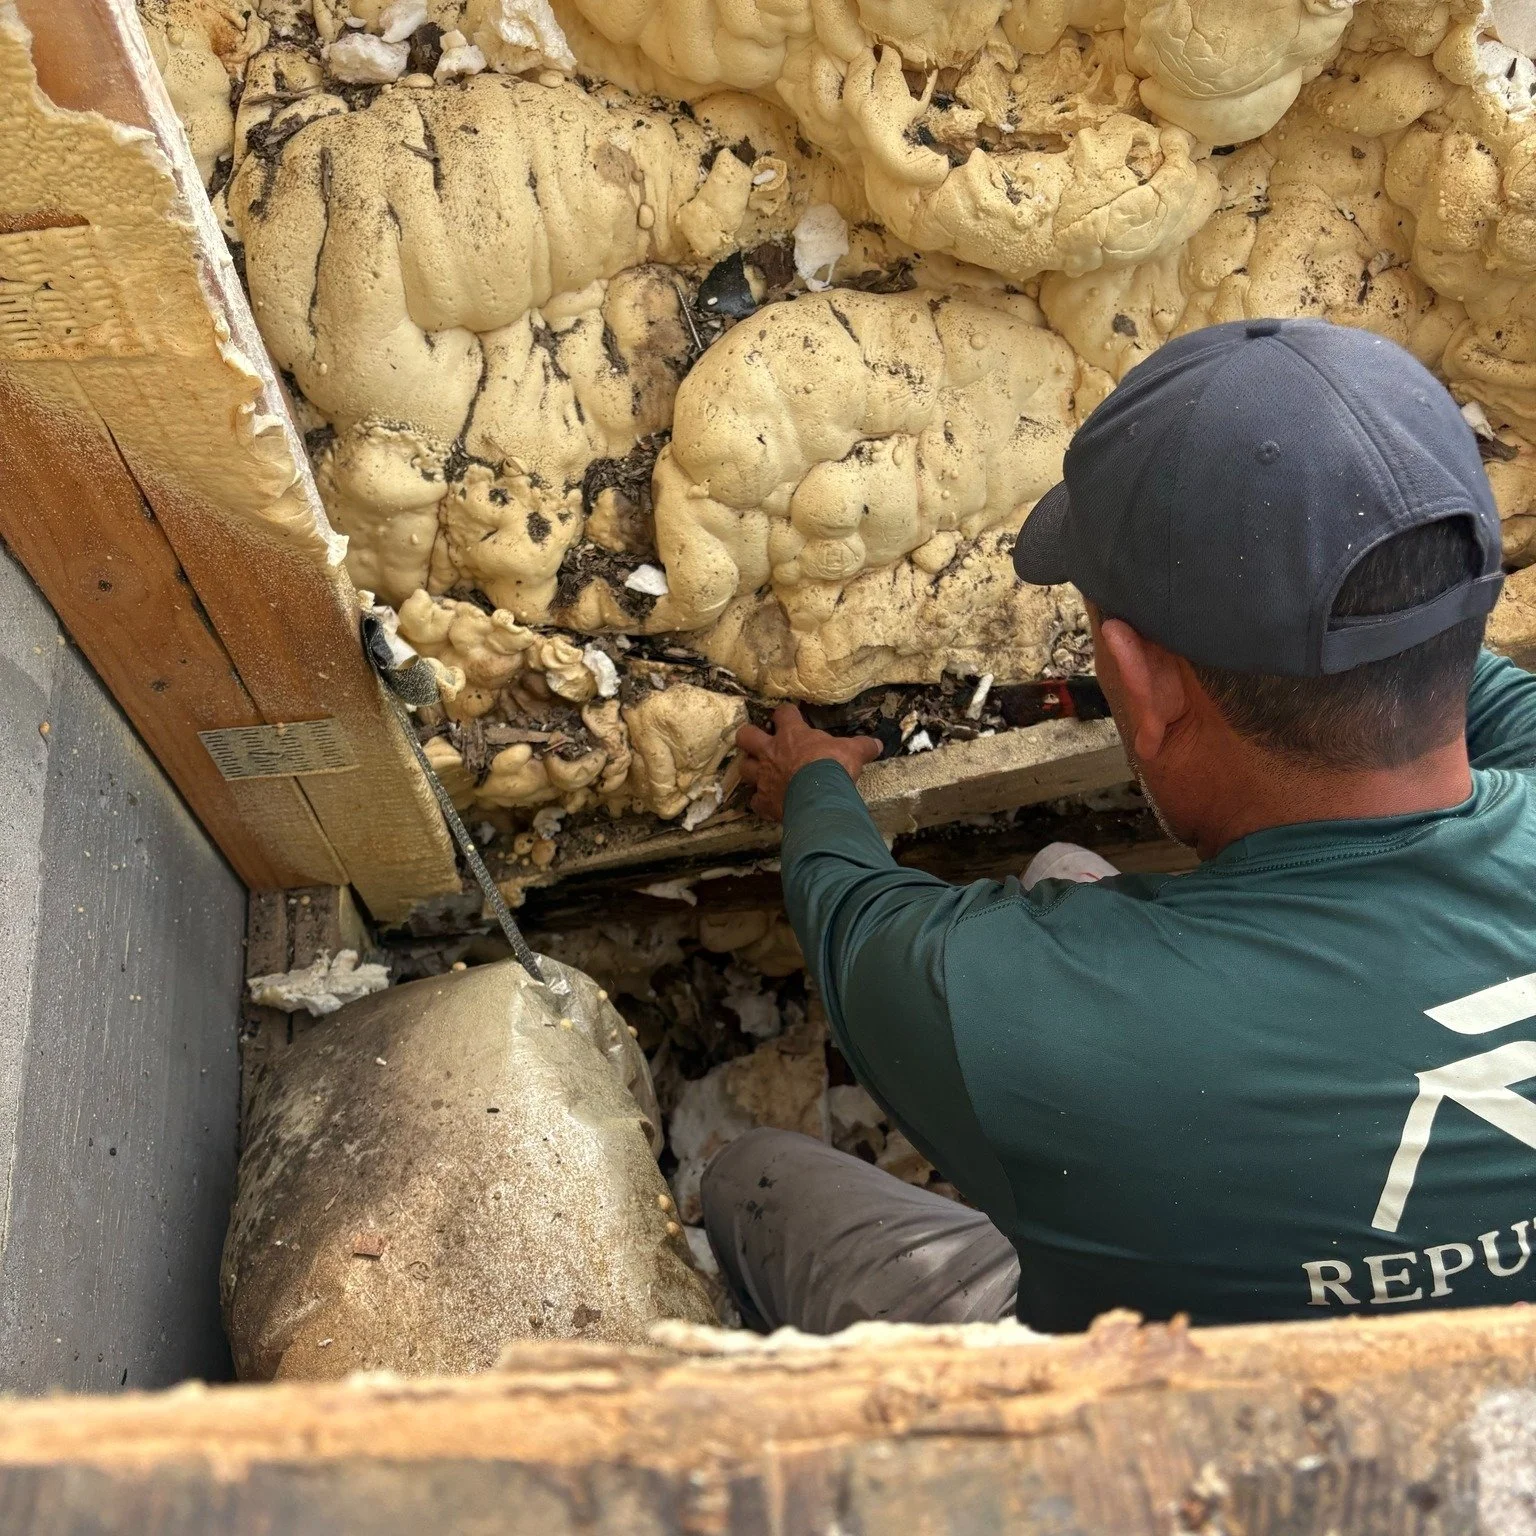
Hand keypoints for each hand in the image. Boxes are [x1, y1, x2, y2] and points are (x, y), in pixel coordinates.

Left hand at [736, 706, 882, 822]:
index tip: (789, 715)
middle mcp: (772, 753)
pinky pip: (755, 802)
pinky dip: (760, 802)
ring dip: (751, 769)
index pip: (783, 713)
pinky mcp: (764, 801)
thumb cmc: (833, 767)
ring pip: (744, 768)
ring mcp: (764, 777)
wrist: (820, 797)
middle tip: (759, 742)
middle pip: (746, 736)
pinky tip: (768, 804)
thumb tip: (877, 744)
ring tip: (760, 773)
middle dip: (749, 737)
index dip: (785, 713)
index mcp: (792, 735)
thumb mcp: (853, 752)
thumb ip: (862, 746)